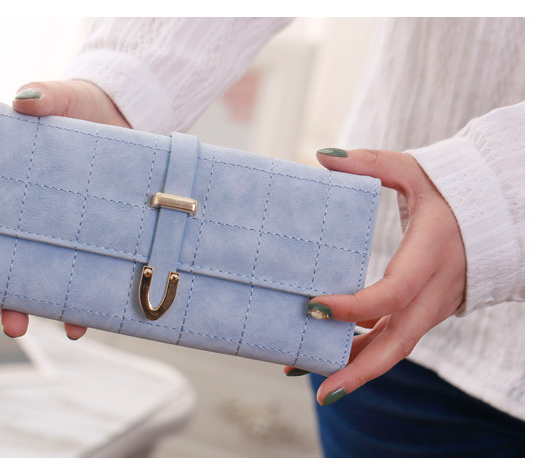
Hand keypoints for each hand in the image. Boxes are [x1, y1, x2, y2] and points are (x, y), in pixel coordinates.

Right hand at [0, 80, 129, 338]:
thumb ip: (44, 96)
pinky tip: (75, 325)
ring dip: (16, 306)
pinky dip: (70, 307)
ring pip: (22, 276)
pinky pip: (67, 281)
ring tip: (17, 327)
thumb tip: (26, 100)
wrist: (122, 127)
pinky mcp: (77, 245)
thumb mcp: (62, 98)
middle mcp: (13, 212)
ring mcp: (45, 232)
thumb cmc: (79, 109)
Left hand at [285, 148, 465, 405]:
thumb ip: (371, 163)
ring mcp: (432, 307)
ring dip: (356, 368)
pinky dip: (363, 353)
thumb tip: (322, 156)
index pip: (391, 294)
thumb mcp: (415, 170)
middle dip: (359, 368)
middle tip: (320, 389)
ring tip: (312, 382)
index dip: (353, 306)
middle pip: (397, 342)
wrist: (495, 216)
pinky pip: (393, 340)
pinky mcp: (424, 312)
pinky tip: (327, 358)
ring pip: (394, 348)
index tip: (311, 305)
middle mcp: (434, 291)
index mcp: (430, 256)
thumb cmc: (450, 192)